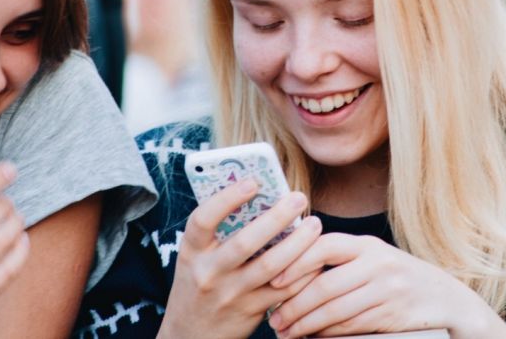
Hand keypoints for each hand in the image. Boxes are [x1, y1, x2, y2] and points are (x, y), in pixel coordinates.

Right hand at [158, 179, 322, 338]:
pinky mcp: (251, 311)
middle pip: (245, 242)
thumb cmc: (199, 283)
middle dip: (276, 217)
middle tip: (298, 198)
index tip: (252, 182)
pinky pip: (284, 290)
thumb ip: (219, 233)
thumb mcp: (197, 257)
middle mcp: (209, 272)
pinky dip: (303, 271)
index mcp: (191, 251)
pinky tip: (315, 256)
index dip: (226, 199)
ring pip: (272, 266)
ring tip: (314, 224)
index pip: (202, 220)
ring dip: (298, 243)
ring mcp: (231, 294)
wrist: (190, 335)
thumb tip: (261, 198)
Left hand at [267, 234, 505, 338]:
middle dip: (294, 304)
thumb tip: (286, 271)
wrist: (448, 300)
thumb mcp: (372, 258)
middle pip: (325, 284)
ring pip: (336, 310)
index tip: (274, 278)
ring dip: (306, 324)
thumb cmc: (396, 277)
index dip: (296, 261)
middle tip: (274, 319)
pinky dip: (328, 334)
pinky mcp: (393, 315)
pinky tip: (312, 337)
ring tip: (285, 331)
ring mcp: (388, 290)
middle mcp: (378, 263)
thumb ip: (339, 260)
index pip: (324, 246)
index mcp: (366, 244)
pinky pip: (352, 326)